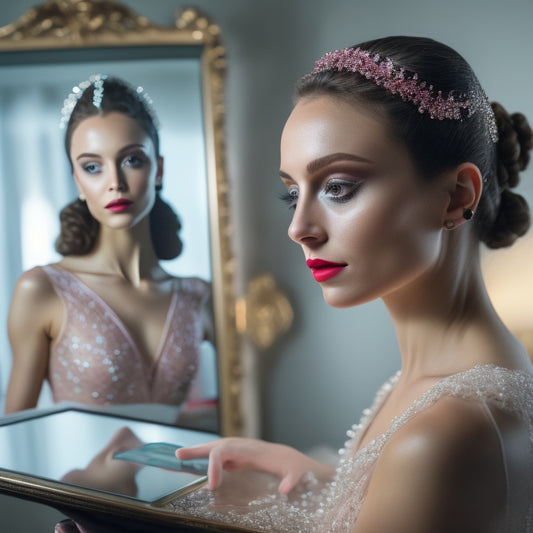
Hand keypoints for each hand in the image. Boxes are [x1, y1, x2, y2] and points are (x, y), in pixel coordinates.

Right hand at [176, 437, 333, 493]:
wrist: (299, 461)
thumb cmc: (298, 467)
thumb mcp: (299, 474)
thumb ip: (292, 480)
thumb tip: (283, 490)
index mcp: (254, 450)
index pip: (226, 451)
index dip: (215, 466)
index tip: (211, 486)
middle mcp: (246, 447)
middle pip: (218, 445)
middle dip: (198, 450)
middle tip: (178, 456)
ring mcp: (242, 452)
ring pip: (217, 449)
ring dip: (199, 452)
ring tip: (179, 455)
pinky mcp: (241, 459)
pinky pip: (221, 457)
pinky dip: (208, 459)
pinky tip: (199, 466)